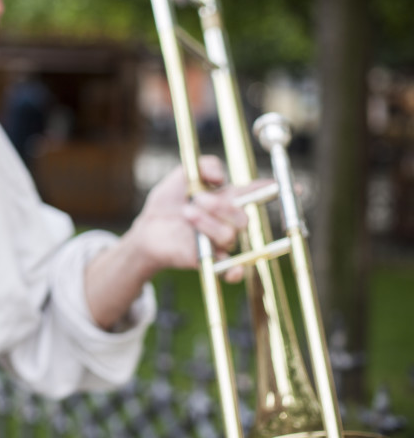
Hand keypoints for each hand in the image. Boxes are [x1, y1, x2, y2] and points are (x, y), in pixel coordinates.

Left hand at [124, 155, 262, 282]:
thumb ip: (203, 166)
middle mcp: (228, 222)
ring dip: (208, 223)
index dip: (272, 190)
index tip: (290, 187)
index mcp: (226, 199)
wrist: (147, 229)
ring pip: (229, 236)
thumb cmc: (167, 203)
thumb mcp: (181, 176)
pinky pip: (228, 270)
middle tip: (198, 199)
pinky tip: (234, 269)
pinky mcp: (208, 259)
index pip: (255, 194)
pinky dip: (234, 271)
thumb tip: (221, 176)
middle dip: (222, 207)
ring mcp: (219, 242)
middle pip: (243, 218)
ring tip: (187, 213)